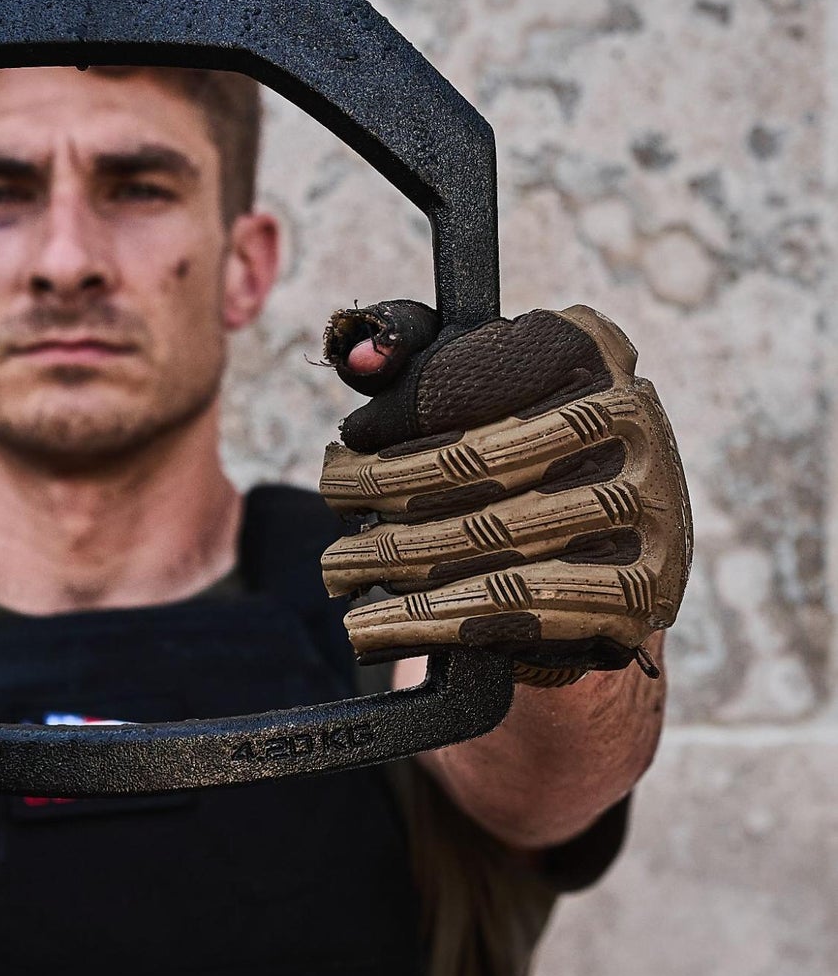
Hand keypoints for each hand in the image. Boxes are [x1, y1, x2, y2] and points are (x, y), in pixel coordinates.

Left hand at [317, 302, 691, 685]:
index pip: (478, 373)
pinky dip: (431, 621)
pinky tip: (372, 626)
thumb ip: (406, 350)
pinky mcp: (640, 586)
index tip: (347, 443)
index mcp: (589, 349)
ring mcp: (644, 505)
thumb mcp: (461, 378)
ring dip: (395, 559)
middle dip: (385, 488)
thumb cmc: (507, 445)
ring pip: (489, 537)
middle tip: (332, 504)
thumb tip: (359, 360)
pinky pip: (515, 605)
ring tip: (337, 568)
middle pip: (479, 462)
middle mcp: (631, 419)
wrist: (594, 546)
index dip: (402, 411)